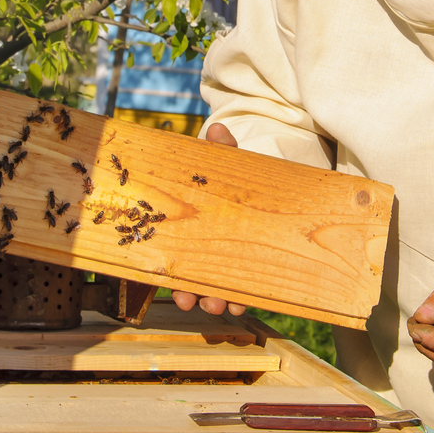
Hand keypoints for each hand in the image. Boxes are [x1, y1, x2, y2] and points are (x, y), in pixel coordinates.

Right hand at [172, 122, 246, 316]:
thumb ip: (223, 150)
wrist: (265, 185)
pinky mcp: (248, 267)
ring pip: (214, 288)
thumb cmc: (235, 180)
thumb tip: (218, 127)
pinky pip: (239, 289)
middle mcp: (204, 249)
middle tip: (191, 301)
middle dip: (191, 293)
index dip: (170, 270)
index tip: (169, 283)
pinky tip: (239, 303)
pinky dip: (239, 298)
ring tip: (217, 305)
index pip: (176, 253)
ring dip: (213, 300)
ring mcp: (226, 260)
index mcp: (193, 229)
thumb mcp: (229, 166)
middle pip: (192, 277)